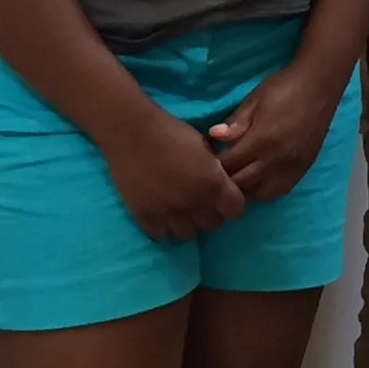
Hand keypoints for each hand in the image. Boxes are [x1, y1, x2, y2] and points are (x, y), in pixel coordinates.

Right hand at [100, 107, 246, 241]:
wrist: (132, 133)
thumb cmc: (171, 132)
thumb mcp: (204, 147)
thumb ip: (215, 171)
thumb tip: (219, 183)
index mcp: (213, 184)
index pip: (236, 211)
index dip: (231, 204)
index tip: (223, 197)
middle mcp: (194, 204)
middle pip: (213, 225)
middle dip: (210, 213)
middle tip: (200, 199)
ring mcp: (169, 214)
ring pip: (188, 234)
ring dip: (187, 222)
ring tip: (179, 208)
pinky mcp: (145, 218)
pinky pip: (161, 235)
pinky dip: (164, 226)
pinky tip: (161, 211)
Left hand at [209, 60, 347, 204]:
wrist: (320, 85)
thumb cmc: (283, 88)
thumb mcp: (255, 100)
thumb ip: (235, 122)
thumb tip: (213, 136)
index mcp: (262, 140)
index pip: (229, 164)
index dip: (213, 165)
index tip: (204, 161)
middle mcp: (277, 159)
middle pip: (242, 183)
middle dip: (225, 180)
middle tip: (214, 173)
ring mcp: (292, 168)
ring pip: (259, 194)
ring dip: (243, 189)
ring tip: (234, 179)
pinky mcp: (303, 170)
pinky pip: (278, 192)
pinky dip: (262, 191)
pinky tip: (255, 181)